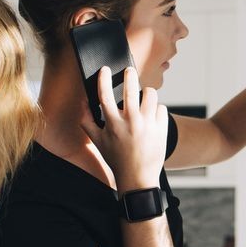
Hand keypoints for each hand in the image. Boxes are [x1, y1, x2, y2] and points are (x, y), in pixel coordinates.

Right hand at [82, 66, 168, 191]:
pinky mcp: (162, 128)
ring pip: (151, 94)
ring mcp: (148, 125)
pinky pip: (161, 108)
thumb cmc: (116, 159)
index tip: (105, 69)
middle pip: (131, 88)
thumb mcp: (98, 142)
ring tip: (143, 96)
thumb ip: (87, 121)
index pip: (105, 95)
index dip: (103, 79)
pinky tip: (152, 117)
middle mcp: (131, 122)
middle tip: (129, 70)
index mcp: (113, 124)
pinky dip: (156, 109)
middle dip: (129, 75)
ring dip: (146, 93)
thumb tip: (83, 103)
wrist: (138, 177)